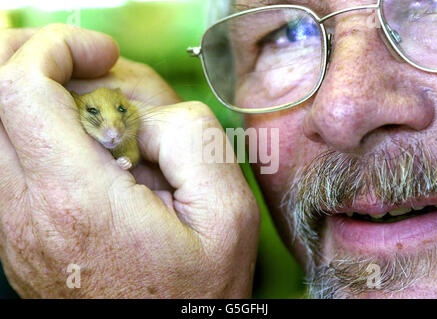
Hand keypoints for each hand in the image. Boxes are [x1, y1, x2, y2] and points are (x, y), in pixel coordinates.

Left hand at [0, 25, 259, 297]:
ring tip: (101, 115)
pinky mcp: (17, 230)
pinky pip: (10, 156)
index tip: (100, 52)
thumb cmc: (194, 292)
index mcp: (79, 201)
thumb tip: (143, 115)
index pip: (17, 88)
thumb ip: (192, 138)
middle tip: (89, 66)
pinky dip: (42, 130)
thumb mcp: (227, 212)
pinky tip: (92, 149)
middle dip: (36, 60)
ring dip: (42, 96)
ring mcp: (13, 224)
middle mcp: (27, 212)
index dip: (56, 47)